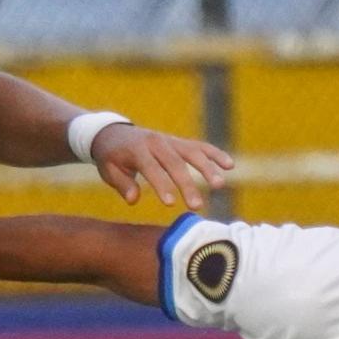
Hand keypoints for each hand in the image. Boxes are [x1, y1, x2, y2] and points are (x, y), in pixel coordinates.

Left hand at [91, 123, 233, 212]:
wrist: (113, 132)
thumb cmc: (111, 157)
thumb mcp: (109, 171)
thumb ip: (122, 185)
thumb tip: (133, 200)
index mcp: (137, 149)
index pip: (151, 168)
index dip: (161, 185)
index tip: (170, 204)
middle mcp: (157, 142)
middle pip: (175, 163)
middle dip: (187, 185)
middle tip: (196, 206)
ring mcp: (171, 141)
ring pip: (192, 153)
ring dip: (207, 168)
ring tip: (220, 185)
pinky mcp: (180, 142)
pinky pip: (200, 147)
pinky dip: (215, 154)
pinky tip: (229, 165)